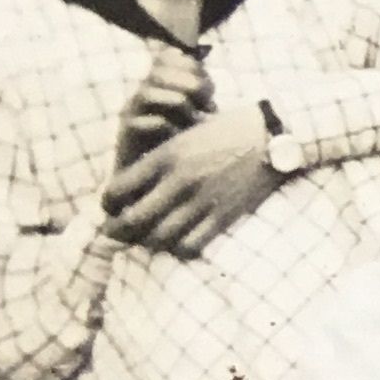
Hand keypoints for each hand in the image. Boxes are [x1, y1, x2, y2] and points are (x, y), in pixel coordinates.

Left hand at [100, 110, 284, 256]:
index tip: (112, 207)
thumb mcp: (184, 137)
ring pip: (159, 237)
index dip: (107, 204)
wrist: (272, 136)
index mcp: (165, 156)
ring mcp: (202, 200)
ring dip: (149, 241)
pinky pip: (191, 245)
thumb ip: (158, 160)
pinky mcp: (224, 215)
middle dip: (118, 230)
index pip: (116, 190)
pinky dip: (179, 248)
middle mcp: (179, 181)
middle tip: (118, 232)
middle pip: (132, 220)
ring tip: (149, 237)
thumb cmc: (225, 132)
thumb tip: (131, 187)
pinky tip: (180, 241)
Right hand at [113, 42, 211, 164]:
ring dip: (179, 102)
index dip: (191, 66)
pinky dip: (168, 127)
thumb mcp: (195, 115)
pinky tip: (180, 136)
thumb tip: (213, 94)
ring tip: (195, 119)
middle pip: (157, 72)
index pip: (168, 57)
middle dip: (188, 82)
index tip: (209, 88)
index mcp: (158, 84)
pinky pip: (146, 122)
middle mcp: (142, 93)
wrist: (152, 177)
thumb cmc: (179, 144)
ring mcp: (132, 112)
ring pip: (147, 92)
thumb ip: (202, 99)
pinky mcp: (127, 134)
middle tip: (206, 101)